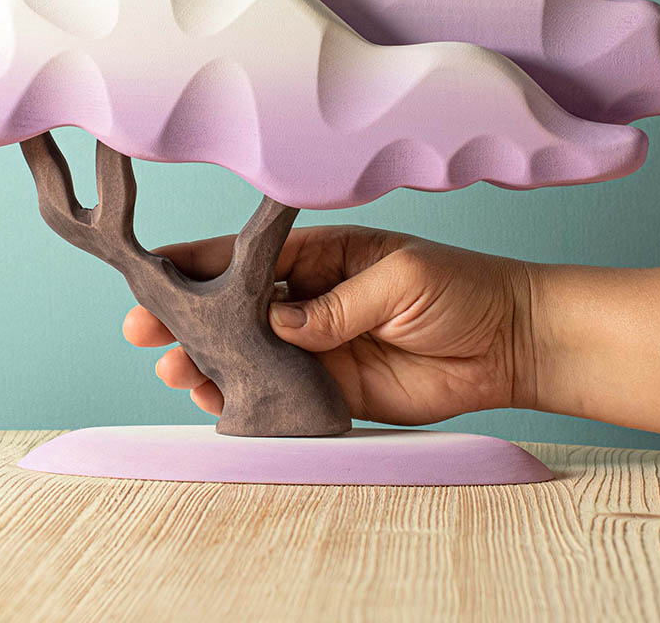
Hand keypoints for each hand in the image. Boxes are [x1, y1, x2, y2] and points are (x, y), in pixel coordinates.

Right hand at [122, 224, 536, 425]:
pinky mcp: (336, 389)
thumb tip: (282, 324)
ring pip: (251, 355)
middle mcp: (313, 300)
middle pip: (238, 309)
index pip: (249, 256)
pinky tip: (220, 402)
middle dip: (191, 318)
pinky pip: (282, 395)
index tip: (155, 274)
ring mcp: (321, 346)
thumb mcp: (400, 278)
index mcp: (324, 256)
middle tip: (148, 332)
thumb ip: (338, 303)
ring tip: (177, 371)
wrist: (511, 343)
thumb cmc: (462, 289)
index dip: (200, 265)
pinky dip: (249, 401)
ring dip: (212, 362)